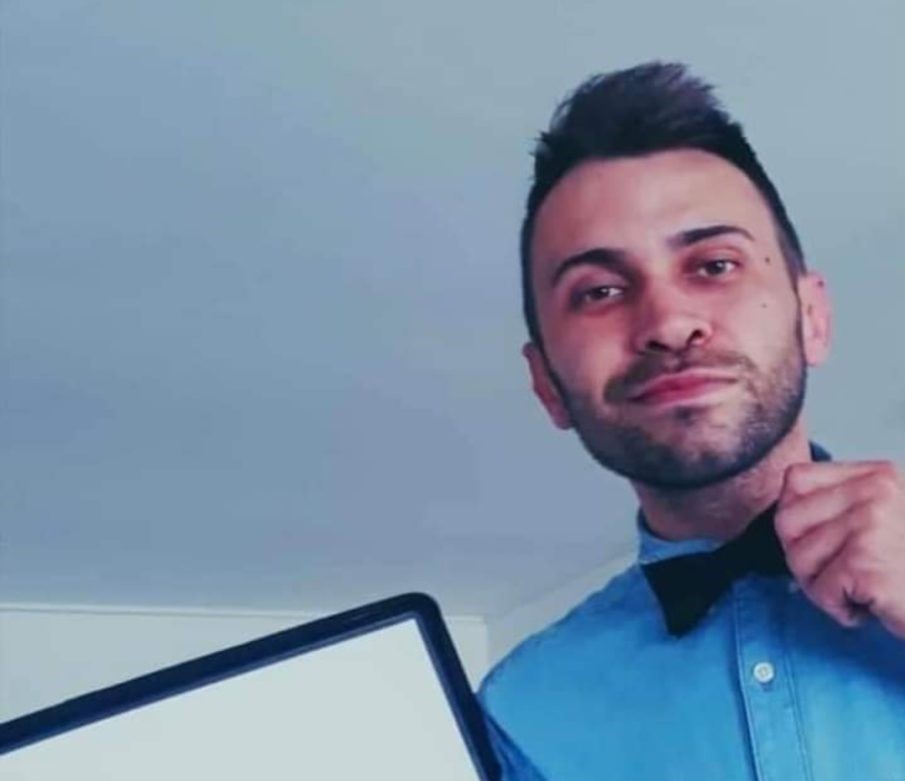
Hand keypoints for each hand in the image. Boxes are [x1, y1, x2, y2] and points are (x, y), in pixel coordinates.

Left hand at [775, 460, 904, 639]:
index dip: (795, 519)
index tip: (823, 543)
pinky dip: (840, 609)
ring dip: (823, 588)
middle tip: (841, 576)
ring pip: (798, 558)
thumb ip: (841, 507)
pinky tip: (874, 606)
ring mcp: (871, 525)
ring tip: (862, 591)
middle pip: (787, 521)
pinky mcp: (866, 562)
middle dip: (804, 559)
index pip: (795, 480)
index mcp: (877, 476)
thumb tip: (782, 518)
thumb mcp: (886, 519)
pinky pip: (820, 590)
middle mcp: (874, 492)